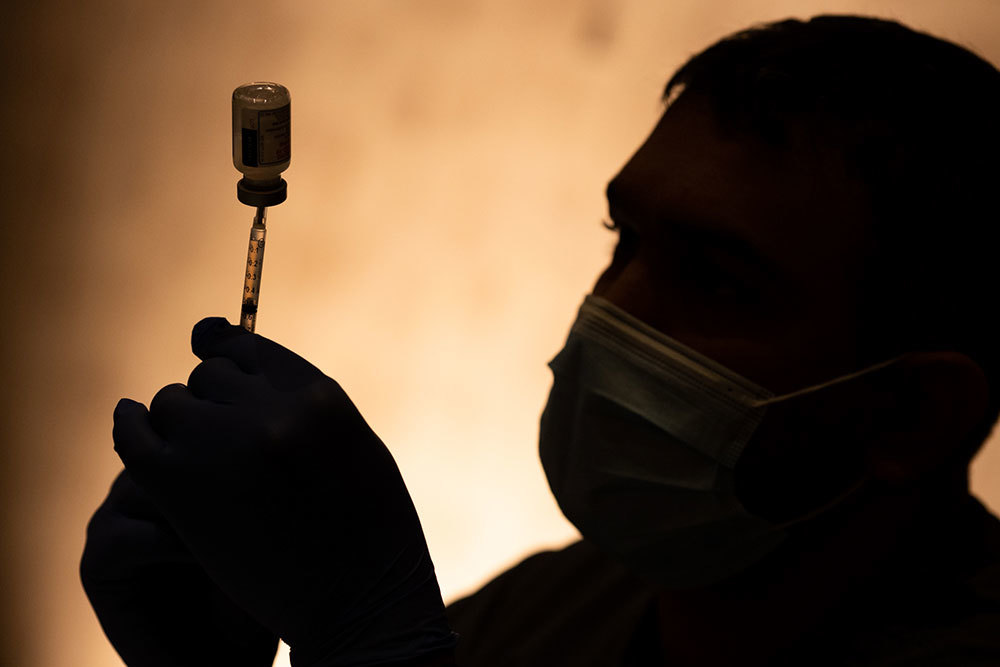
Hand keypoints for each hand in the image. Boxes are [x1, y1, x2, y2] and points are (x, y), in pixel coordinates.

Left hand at [111, 318, 455, 665]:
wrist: (357, 607)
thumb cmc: (370, 535)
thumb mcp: (354, 450)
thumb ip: (303, 410)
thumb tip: (247, 371)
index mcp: (318, 395)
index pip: (249, 348)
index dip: (226, 351)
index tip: (210, 350)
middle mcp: (269, 409)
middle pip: (208, 376)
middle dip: (210, 401)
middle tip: (220, 439)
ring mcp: (220, 443)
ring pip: (169, 402)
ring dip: (177, 424)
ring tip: (195, 460)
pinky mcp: (178, 483)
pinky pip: (133, 433)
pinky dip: (129, 427)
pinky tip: (130, 424)